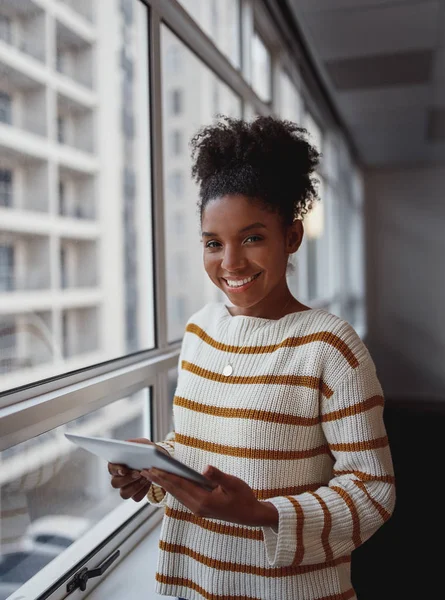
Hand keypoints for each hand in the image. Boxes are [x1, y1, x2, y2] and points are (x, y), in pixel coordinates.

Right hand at [107, 438, 168, 501]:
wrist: (158, 461)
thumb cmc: (147, 451)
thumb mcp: (143, 444)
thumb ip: (135, 443)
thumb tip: (127, 444)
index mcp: (116, 464)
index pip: (111, 468)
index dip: (116, 470)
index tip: (124, 469)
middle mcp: (118, 478)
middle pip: (115, 483)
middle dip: (127, 479)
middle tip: (138, 473)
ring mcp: (125, 487)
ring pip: (124, 494)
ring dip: (135, 486)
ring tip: (145, 478)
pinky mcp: (135, 494)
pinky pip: (136, 497)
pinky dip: (142, 491)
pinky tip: (148, 483)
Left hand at [140, 464, 277, 526]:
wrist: (251, 516)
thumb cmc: (244, 497)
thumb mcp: (233, 483)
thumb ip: (218, 476)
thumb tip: (205, 468)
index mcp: (204, 501)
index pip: (181, 485)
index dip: (166, 476)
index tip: (153, 468)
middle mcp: (197, 507)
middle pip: (174, 491)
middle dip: (159, 479)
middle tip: (144, 469)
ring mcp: (198, 509)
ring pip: (176, 494)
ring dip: (163, 484)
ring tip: (150, 474)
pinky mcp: (199, 508)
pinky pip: (182, 497)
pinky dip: (172, 488)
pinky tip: (167, 482)